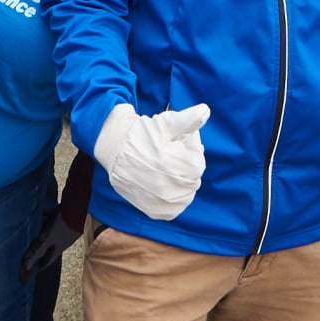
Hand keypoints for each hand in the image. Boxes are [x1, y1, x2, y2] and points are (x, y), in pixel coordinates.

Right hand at [96, 102, 209, 221]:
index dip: (191, 150)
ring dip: (184, 182)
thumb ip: (187, 119)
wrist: (114, 148)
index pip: (198, 163)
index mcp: (168, 164)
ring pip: (187, 195)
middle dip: (187, 165)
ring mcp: (157, 201)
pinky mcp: (151, 210)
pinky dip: (175, 200)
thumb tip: (205, 110)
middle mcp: (163, 186)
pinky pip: (174, 210)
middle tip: (173, 153)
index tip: (180, 142)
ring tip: (170, 168)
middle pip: (193, 179)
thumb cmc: (142, 133)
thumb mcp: (164, 122)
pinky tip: (168, 185)